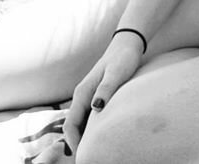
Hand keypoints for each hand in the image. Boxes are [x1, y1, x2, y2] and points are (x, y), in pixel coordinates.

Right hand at [62, 31, 144, 155]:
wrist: (127, 45)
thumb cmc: (123, 58)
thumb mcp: (116, 73)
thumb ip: (106, 89)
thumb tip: (95, 107)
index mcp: (82, 93)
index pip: (71, 124)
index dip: (74, 142)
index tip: (82, 156)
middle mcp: (81, 96)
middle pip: (72, 126)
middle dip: (76, 144)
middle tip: (86, 159)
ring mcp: (87, 97)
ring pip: (79, 123)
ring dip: (82, 138)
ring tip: (92, 154)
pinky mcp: (95, 97)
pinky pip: (87, 119)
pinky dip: (89, 131)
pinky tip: (98, 139)